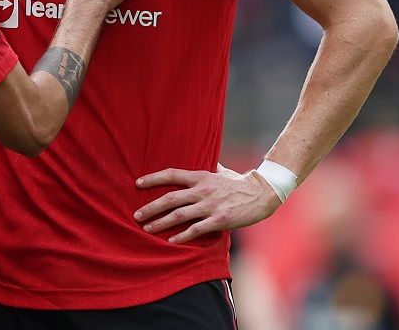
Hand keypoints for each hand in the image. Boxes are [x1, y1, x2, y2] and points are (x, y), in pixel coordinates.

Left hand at [133, 163, 279, 242]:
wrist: (262, 194)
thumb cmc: (240, 182)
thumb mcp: (222, 171)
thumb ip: (210, 167)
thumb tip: (205, 158)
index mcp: (201, 176)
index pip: (172, 174)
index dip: (153, 178)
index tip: (137, 183)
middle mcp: (202, 190)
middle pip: (171, 198)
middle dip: (151, 207)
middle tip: (136, 215)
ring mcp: (210, 205)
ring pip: (180, 214)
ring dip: (161, 222)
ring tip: (147, 229)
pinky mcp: (219, 219)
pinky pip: (196, 229)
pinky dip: (182, 236)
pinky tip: (171, 241)